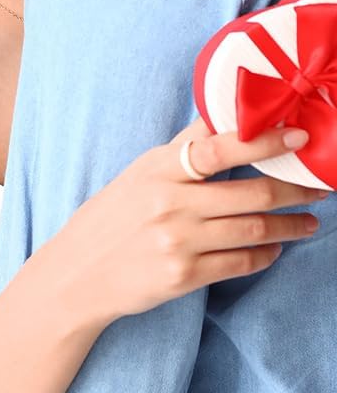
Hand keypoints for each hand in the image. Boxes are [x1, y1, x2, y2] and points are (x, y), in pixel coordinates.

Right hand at [56, 120, 326, 328]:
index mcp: (158, 170)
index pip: (217, 149)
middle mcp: (169, 204)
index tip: (297, 138)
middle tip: (319, 188)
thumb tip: (221, 117)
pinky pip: (240, 263)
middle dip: (293, 190)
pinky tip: (274, 249)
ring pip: (252, 230)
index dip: (262, 141)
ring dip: (288, 226)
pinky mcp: (183, 276)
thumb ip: (183, 150)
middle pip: (249, 194)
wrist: (79, 272)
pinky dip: (265, 255)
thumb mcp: (139, 173)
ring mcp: (177, 242)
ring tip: (307, 222)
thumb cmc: (111, 216)